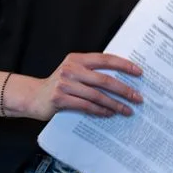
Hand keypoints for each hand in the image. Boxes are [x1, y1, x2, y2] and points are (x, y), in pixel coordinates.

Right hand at [20, 52, 142, 120]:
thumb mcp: (74, 71)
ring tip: (128, 110)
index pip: (105, 59)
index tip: (139, 72)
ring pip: (97, 96)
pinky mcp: (60, 99)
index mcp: (77, 59)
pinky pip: (86, 107)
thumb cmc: (59, 84)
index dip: (124, 65)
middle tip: (138, 98)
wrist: (33, 96)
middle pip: (104, 80)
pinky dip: (100, 111)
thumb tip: (122, 79)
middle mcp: (71, 69)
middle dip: (124, 89)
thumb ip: (92, 72)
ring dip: (115, 104)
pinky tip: (110, 114)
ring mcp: (65, 84)